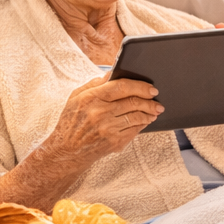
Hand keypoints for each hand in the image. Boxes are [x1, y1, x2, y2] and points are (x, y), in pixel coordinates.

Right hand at [43, 76, 162, 166]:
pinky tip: (145, 121)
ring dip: (150, 113)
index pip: (121, 87)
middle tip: (157, 100)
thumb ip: (94, 84)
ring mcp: (108, 129)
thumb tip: (113, 73)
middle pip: (133, 102)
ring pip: (137, 117)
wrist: (67, 151)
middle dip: (149, 101)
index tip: (151, 88)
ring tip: (155, 110)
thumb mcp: (76, 97)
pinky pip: (134, 130)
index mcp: (91, 98)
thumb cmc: (71, 122)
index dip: (140, 86)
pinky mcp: (113, 142)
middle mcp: (99, 113)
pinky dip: (143, 124)